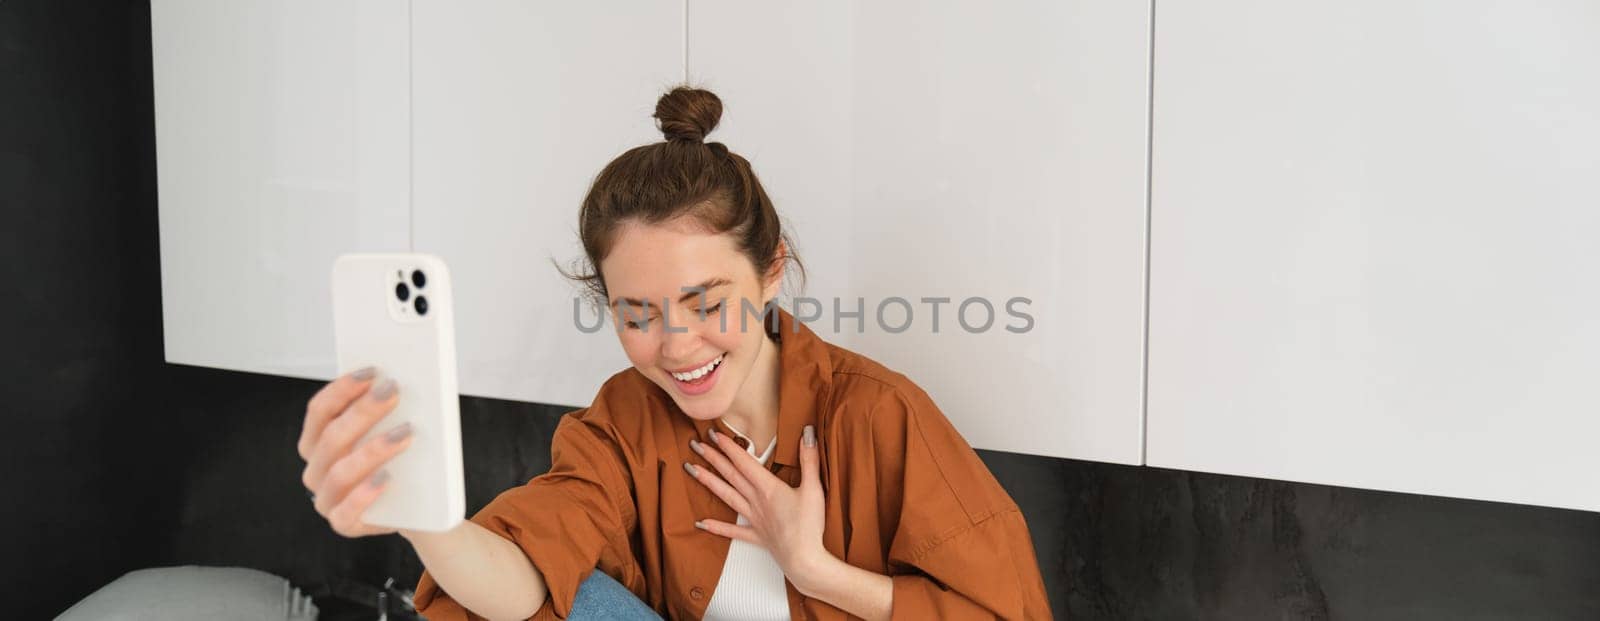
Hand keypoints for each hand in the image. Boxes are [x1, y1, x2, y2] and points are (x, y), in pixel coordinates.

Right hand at [298, 367, 413, 537]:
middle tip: (392, 392)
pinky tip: (386, 479)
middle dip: (363, 412)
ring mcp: (327, 499)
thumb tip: (399, 380)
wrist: (415, 506)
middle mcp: (316, 469)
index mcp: (317, 442)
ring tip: (404, 434)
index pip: (319, 410)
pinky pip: (347, 512)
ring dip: (373, 450)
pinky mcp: (343, 523)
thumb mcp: (389, 431)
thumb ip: (387, 410)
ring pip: (341, 472)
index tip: (372, 371)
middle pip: (332, 437)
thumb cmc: (398, 462)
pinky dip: (365, 494)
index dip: (342, 388)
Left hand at [685, 424, 829, 579]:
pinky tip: (702, 523)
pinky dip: (716, 527)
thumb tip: (807, 432)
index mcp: (768, 488)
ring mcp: (753, 519)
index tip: (715, 434)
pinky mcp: (756, 536)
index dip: (729, 446)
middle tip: (696, 444)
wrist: (804, 560)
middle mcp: (756, 501)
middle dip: (712, 458)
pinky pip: (732, 531)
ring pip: (726, 496)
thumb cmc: (809, 527)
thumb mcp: (813, 488)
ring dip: (708, 482)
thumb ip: (809, 459)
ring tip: (692, 470)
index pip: (744, 462)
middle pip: (730, 475)